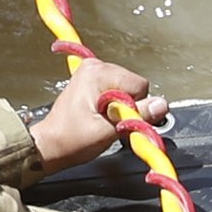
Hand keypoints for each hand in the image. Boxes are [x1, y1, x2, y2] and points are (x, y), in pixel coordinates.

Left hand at [30, 59, 166, 173]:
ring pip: (128, 90)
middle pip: (135, 86)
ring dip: (120, 108)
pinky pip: (118, 91)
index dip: (135, 108)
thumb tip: (161, 105)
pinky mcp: (94, 80)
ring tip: (101, 119)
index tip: (117, 119)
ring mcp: (94, 72)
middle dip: (127, 107)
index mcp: (97, 72)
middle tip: (107, 121)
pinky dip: (114, 105)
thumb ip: (137, 117)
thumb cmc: (71, 140)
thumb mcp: (108, 131)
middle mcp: (96, 66)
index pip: (140, 85)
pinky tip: (100, 114)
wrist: (50, 145)